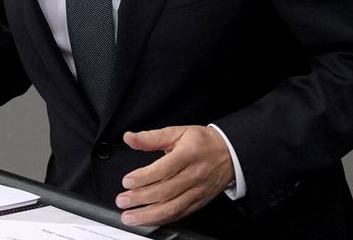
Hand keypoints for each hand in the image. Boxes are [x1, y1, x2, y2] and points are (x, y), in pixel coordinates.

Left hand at [115, 126, 234, 226]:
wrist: (229, 153)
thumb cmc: (202, 142)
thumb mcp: (178, 132)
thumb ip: (152, 137)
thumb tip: (130, 138)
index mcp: (188, 155)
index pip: (164, 169)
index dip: (144, 177)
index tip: (127, 181)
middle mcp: (194, 175)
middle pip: (166, 191)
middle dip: (141, 198)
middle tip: (122, 200)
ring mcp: (197, 191)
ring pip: (172, 207)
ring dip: (149, 215)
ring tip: (130, 217)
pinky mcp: (199, 202)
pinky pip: (180, 214)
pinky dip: (162, 219)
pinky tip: (148, 220)